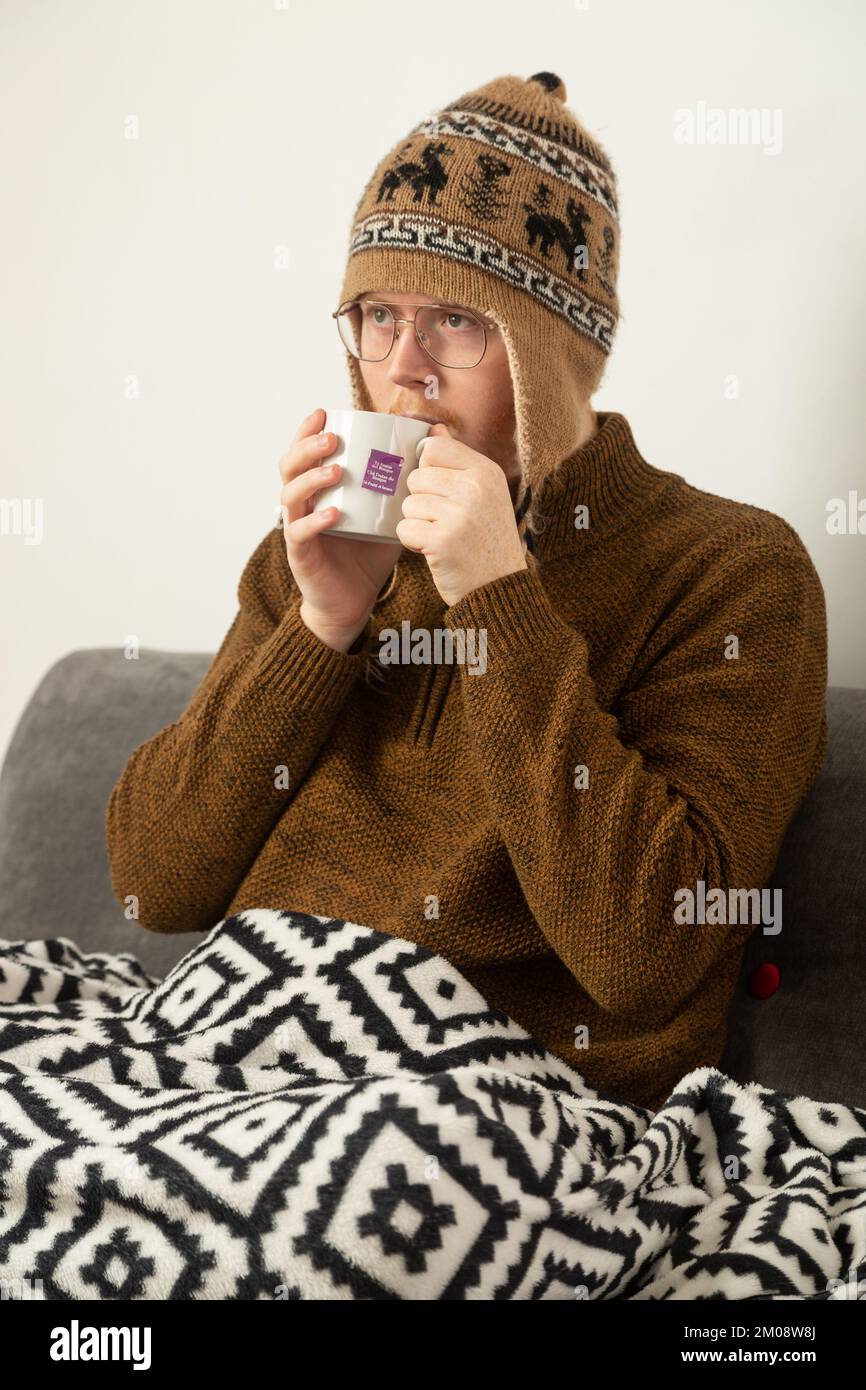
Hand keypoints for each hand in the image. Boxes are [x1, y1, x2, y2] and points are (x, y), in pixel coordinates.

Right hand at [279, 408, 401, 648]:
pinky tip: (333, 514)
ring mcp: (297, 528)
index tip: (324, 412)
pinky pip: (299, 533)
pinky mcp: (301, 554)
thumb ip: (408, 474)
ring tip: (335, 471)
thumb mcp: (391, 508)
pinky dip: (315, 521)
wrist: (355, 599)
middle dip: (306, 448)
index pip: (304, 451)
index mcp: (318, 488)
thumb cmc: (369, 551)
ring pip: (290, 495)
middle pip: (288, 466)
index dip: (306, 429)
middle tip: (331, 439)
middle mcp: (302, 503)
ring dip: (311, 479)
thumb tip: (437, 433)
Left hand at [395, 424, 527, 606]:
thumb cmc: (485, 539)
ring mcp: (459, 514)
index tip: (441, 492)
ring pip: (408, 504)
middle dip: (421, 501)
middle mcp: (474, 488)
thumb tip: (433, 428)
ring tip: (442, 536)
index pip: (433, 449)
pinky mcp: (442, 541)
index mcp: (485, 471)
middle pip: (416, 478)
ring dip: (417, 523)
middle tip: (444, 521)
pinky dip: (413, 543)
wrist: (499, 587)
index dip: (427, 471)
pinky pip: (404, 529)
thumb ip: (457, 459)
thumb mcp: (484, 493)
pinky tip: (434, 550)